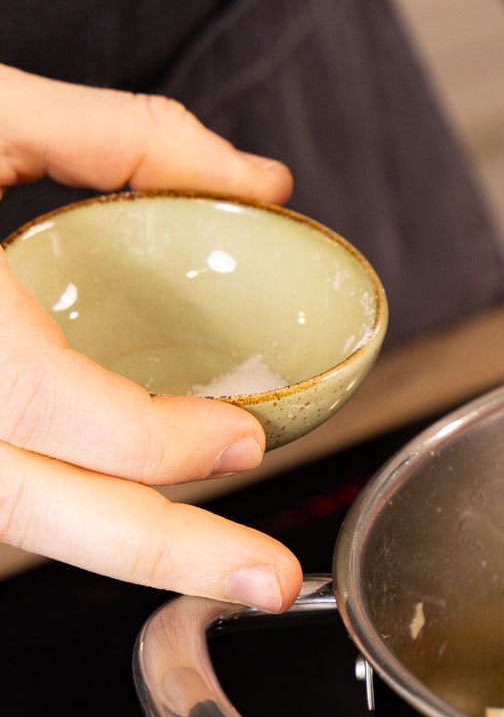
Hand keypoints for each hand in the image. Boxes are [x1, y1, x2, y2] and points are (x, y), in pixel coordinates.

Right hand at [0, 64, 302, 609]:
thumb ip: (121, 137)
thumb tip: (259, 182)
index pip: (45, 407)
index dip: (153, 440)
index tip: (245, 440)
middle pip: (24, 509)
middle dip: (159, 555)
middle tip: (266, 579)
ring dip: (111, 545)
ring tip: (218, 563)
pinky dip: (51, 508)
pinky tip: (126, 513)